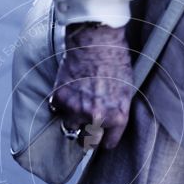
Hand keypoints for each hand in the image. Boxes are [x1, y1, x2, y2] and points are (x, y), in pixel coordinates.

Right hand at [50, 22, 134, 149]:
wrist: (97, 39)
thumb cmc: (116, 60)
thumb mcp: (127, 91)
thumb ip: (117, 111)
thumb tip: (109, 124)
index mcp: (117, 118)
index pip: (108, 144)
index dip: (105, 138)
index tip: (103, 134)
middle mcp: (96, 118)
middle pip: (88, 143)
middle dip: (88, 136)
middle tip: (87, 127)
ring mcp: (76, 109)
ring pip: (70, 128)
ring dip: (72, 120)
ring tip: (76, 108)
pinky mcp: (60, 97)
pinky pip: (57, 109)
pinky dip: (60, 103)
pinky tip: (68, 91)